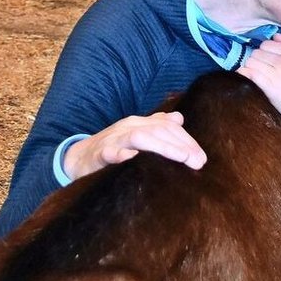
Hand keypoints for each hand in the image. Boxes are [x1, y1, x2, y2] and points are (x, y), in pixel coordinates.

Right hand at [62, 111, 206, 180]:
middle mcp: (128, 127)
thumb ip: (156, 128)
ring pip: (140, 137)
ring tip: (181, 158)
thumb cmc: (112, 149)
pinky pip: (111, 153)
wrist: (78, 159)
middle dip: (181, 145)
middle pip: (158, 130)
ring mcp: (113, 140)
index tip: (202, 158)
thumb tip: (179, 118)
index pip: (168, 127)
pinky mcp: (99, 154)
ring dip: (163, 147)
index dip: (187, 141)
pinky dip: (123, 155)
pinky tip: (135, 160)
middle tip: (198, 162)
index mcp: (139, 124)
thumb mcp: (136, 136)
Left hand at [237, 31, 280, 135]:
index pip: (269, 43)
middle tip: (262, 68)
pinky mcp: (273, 90)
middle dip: (258, 58)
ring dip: (251, 67)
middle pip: (258, 51)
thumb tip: (277, 36)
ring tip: (257, 74)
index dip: (266, 51)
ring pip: (252, 61)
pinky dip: (245, 74)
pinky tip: (246, 76)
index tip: (266, 58)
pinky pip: (250, 74)